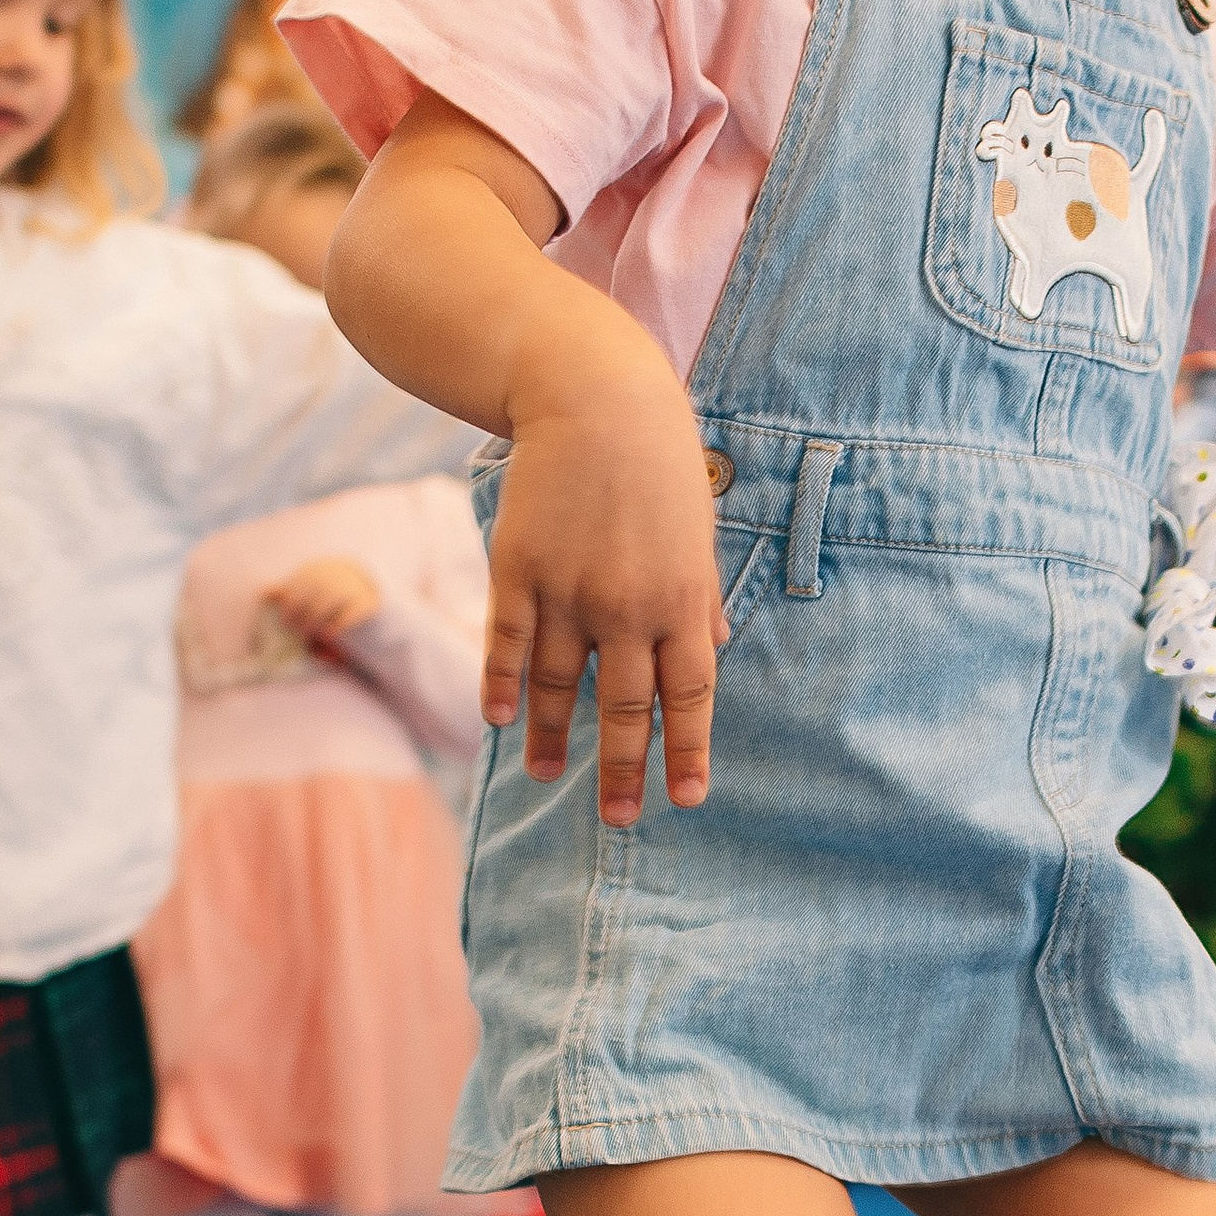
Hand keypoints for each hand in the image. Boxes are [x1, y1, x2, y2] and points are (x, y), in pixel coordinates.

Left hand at [262, 557, 383, 650]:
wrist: (369, 604)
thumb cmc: (331, 602)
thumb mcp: (311, 593)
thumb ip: (291, 592)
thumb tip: (264, 592)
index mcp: (320, 569)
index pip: (301, 582)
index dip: (291, 602)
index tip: (285, 620)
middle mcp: (337, 574)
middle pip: (315, 591)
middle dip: (303, 613)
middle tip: (297, 632)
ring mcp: (354, 586)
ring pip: (331, 600)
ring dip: (318, 619)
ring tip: (312, 635)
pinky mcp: (369, 602)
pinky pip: (352, 612)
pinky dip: (338, 624)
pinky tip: (329, 636)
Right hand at [484, 364, 728, 820]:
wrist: (594, 398)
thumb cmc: (658, 465)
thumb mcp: (697, 531)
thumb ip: (702, 595)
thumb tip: (714, 650)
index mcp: (681, 600)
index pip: (690, 695)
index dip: (688, 750)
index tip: (686, 799)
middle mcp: (627, 606)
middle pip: (626, 706)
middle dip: (624, 769)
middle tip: (620, 818)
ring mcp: (568, 590)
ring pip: (559, 685)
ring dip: (553, 737)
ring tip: (546, 776)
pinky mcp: (518, 569)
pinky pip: (508, 643)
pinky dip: (503, 685)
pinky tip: (500, 722)